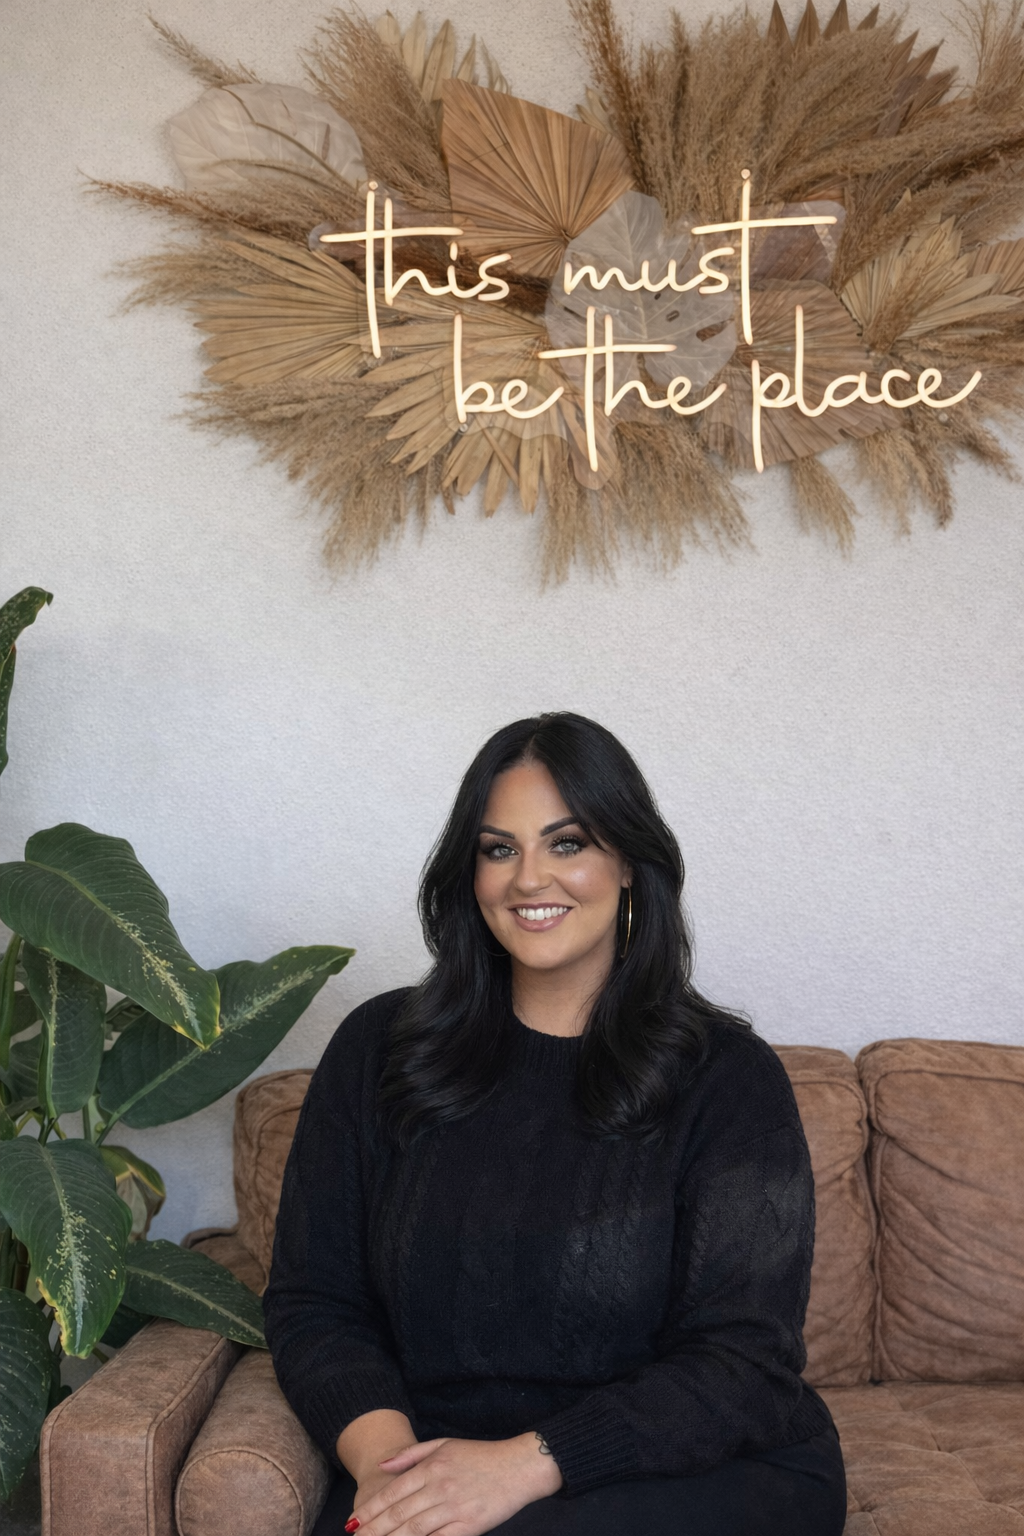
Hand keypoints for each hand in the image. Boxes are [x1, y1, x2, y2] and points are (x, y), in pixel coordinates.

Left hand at [348, 1432, 562, 1535]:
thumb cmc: (480, 1455)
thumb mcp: (444, 1444)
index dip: (371, 1509)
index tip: (353, 1521)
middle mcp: (440, 1487)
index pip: (393, 1492)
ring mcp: (454, 1509)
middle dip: (374, 1530)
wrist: (519, 1466)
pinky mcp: (469, 1528)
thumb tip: (381, 1467)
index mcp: (433, 1467)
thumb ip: (411, 1455)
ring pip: (414, 1530)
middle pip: (399, 1514)